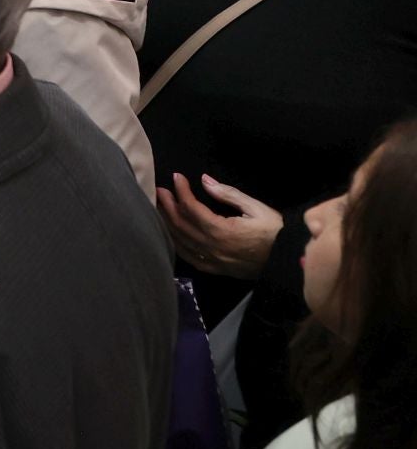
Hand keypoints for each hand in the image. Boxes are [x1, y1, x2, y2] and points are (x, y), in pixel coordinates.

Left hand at [156, 173, 283, 278]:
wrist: (288, 261)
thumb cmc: (275, 232)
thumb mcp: (256, 208)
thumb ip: (228, 194)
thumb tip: (205, 180)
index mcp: (220, 231)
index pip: (191, 208)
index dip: (181, 191)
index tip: (177, 177)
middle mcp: (211, 247)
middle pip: (180, 224)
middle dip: (168, 205)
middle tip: (160, 190)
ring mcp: (211, 261)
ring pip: (180, 241)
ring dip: (167, 223)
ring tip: (159, 207)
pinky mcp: (214, 270)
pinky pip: (188, 257)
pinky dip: (175, 243)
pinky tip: (170, 233)